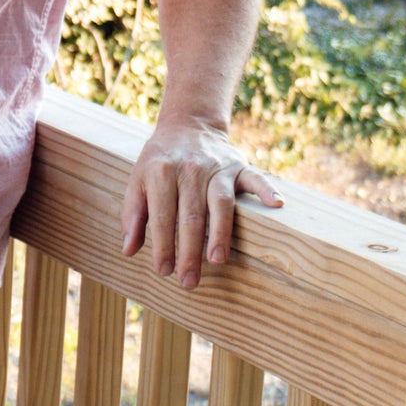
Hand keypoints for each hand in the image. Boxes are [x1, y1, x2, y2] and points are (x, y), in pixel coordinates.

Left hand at [121, 119, 282, 287]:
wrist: (187, 124)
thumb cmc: (159, 161)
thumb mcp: (137, 181)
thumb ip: (133, 215)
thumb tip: (129, 250)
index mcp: (161, 173)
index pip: (163, 216)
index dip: (163, 245)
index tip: (164, 271)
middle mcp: (191, 170)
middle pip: (192, 216)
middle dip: (190, 251)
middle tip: (189, 281)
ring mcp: (217, 168)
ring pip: (221, 203)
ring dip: (220, 232)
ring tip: (217, 260)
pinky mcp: (239, 166)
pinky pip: (255, 179)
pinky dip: (267, 190)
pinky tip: (277, 205)